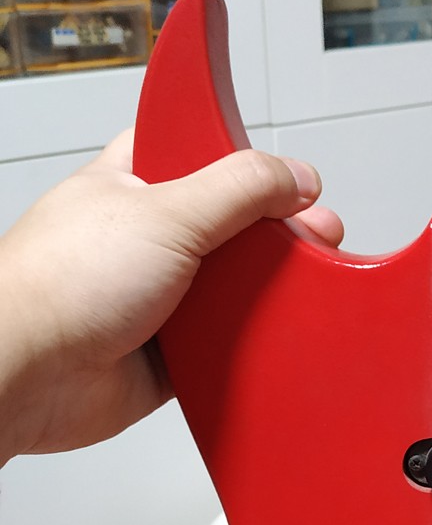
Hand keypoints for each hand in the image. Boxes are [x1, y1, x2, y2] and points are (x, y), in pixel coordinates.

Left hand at [0, 130, 342, 464]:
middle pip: (236, 225)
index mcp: (137, 181)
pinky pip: (229, 343)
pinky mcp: (171, 348)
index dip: (251, 160)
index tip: (293, 180)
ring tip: (290, 293)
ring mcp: (161, 293)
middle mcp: (150, 236)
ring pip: (238, 287)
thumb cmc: (58, 286)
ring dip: (264, 295)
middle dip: (274, 236)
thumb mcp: (167, 213)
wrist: (29, 374)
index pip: (205, 150)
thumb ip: (240, 188)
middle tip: (309, 242)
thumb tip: (296, 176)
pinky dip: (249, 345)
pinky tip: (266, 338)